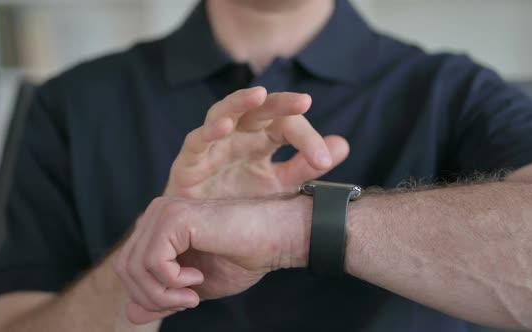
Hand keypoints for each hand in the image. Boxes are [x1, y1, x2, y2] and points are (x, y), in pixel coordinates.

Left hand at [114, 195, 310, 322]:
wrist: (274, 239)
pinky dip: (171, 281)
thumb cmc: (242, 258)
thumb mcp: (193, 287)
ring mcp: (163, 213)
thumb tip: (129, 313)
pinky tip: (197, 277)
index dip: (150, 295)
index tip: (184, 300)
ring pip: (134, 267)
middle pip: (125, 268)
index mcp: (158, 226)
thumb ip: (162, 297)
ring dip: (163, 293)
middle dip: (152, 297)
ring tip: (193, 294)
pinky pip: (152, 262)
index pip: (128, 267)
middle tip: (187, 302)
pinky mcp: (174, 218)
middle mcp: (155, 214)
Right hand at [164, 86, 348, 197]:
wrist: (208, 238)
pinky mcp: (189, 162)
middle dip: (280, 103)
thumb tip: (343, 145)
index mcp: (262, 140)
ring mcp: (213, 146)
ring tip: (258, 95)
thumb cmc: (241, 205)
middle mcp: (238, 136)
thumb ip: (306, 166)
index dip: (307, 138)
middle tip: (303, 102)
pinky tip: (223, 125)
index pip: (287, 125)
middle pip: (258, 109)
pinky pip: (197, 141)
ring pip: (223, 113)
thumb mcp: (280, 187)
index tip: (324, 160)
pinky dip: (208, 131)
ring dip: (239, 103)